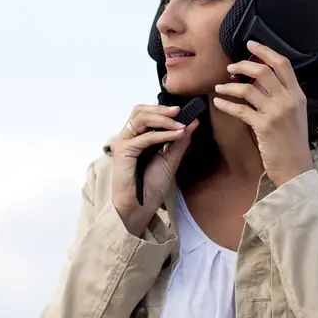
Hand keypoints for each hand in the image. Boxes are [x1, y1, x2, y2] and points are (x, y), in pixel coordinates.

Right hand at [110, 104, 200, 234]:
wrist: (140, 207)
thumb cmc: (151, 186)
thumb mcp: (171, 159)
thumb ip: (180, 140)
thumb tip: (193, 122)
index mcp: (138, 137)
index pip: (147, 113)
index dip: (164, 110)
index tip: (186, 111)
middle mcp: (129, 137)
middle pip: (141, 110)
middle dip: (162, 109)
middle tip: (181, 111)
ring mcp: (124, 142)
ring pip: (141, 118)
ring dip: (163, 118)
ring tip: (180, 124)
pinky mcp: (123, 151)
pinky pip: (145, 137)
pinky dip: (163, 134)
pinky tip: (177, 135)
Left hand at [213, 40, 312, 186]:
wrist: (296, 168)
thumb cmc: (293, 143)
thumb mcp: (294, 116)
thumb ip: (282, 97)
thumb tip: (260, 82)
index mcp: (298, 95)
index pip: (283, 64)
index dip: (265, 51)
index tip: (251, 44)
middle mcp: (289, 100)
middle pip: (263, 71)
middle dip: (243, 65)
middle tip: (230, 67)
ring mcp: (276, 113)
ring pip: (248, 88)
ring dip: (230, 86)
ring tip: (220, 87)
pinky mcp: (264, 126)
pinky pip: (240, 109)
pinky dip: (226, 104)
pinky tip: (219, 102)